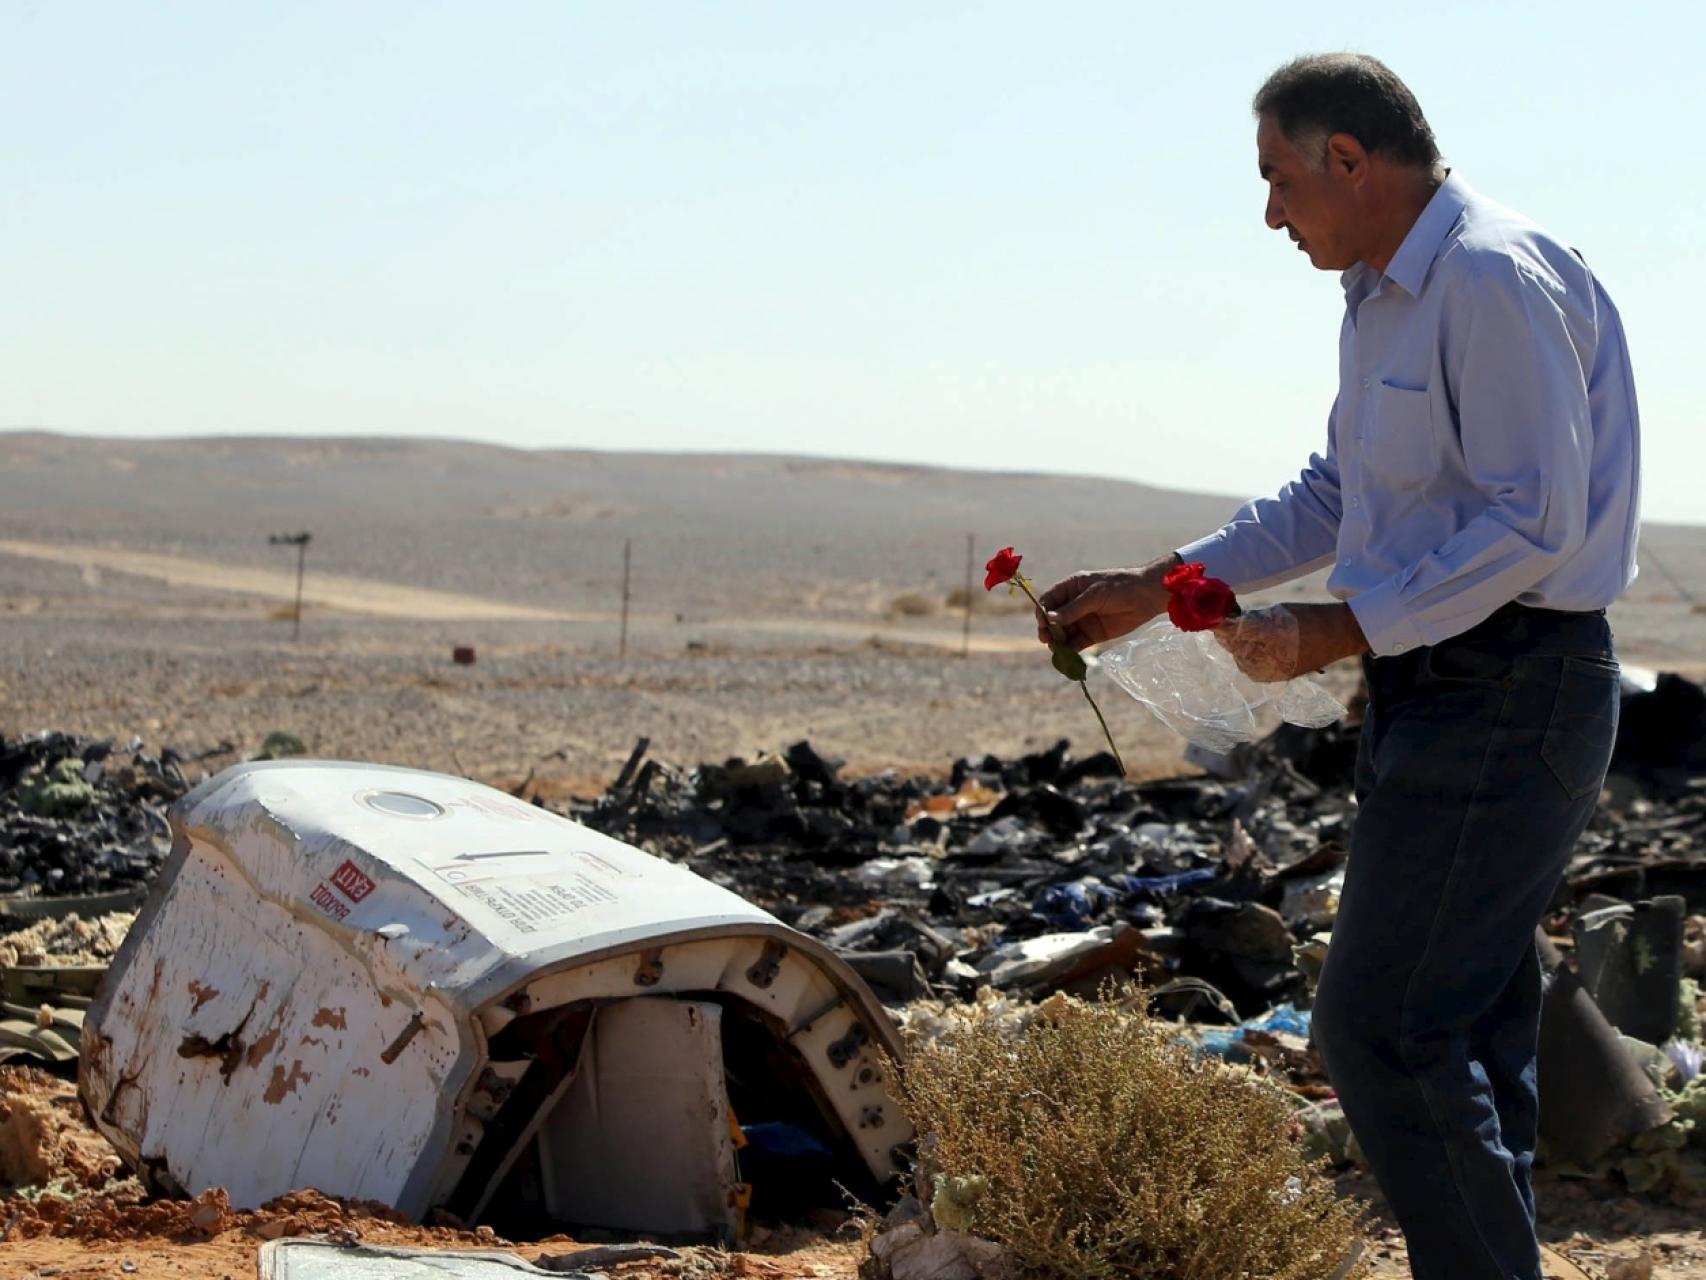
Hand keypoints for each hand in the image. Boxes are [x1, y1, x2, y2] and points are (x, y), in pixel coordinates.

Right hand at [1036, 555, 1180, 650]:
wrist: (1147, 597)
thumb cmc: (1120, 587)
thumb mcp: (1094, 595)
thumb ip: (1073, 609)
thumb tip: (1049, 619)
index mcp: (1071, 588)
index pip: (1048, 601)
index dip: (1042, 613)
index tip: (1043, 624)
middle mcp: (1073, 605)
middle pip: (1053, 620)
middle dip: (1048, 630)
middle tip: (1047, 640)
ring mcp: (1082, 620)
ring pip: (1063, 634)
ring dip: (1058, 643)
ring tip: (1058, 650)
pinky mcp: (1093, 635)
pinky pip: (1076, 644)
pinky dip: (1071, 651)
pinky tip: (1068, 656)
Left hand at [1214, 603, 1368, 681]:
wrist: (1340, 634)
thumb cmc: (1310, 616)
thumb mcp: (1278, 611)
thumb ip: (1253, 619)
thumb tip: (1230, 621)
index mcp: (1271, 634)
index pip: (1235, 633)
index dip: (1222, 627)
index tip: (1214, 621)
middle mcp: (1273, 655)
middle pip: (1236, 650)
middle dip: (1230, 639)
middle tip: (1228, 627)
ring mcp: (1278, 669)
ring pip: (1244, 664)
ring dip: (1240, 651)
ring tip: (1243, 639)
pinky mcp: (1282, 676)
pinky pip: (1256, 672)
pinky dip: (1251, 662)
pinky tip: (1254, 650)